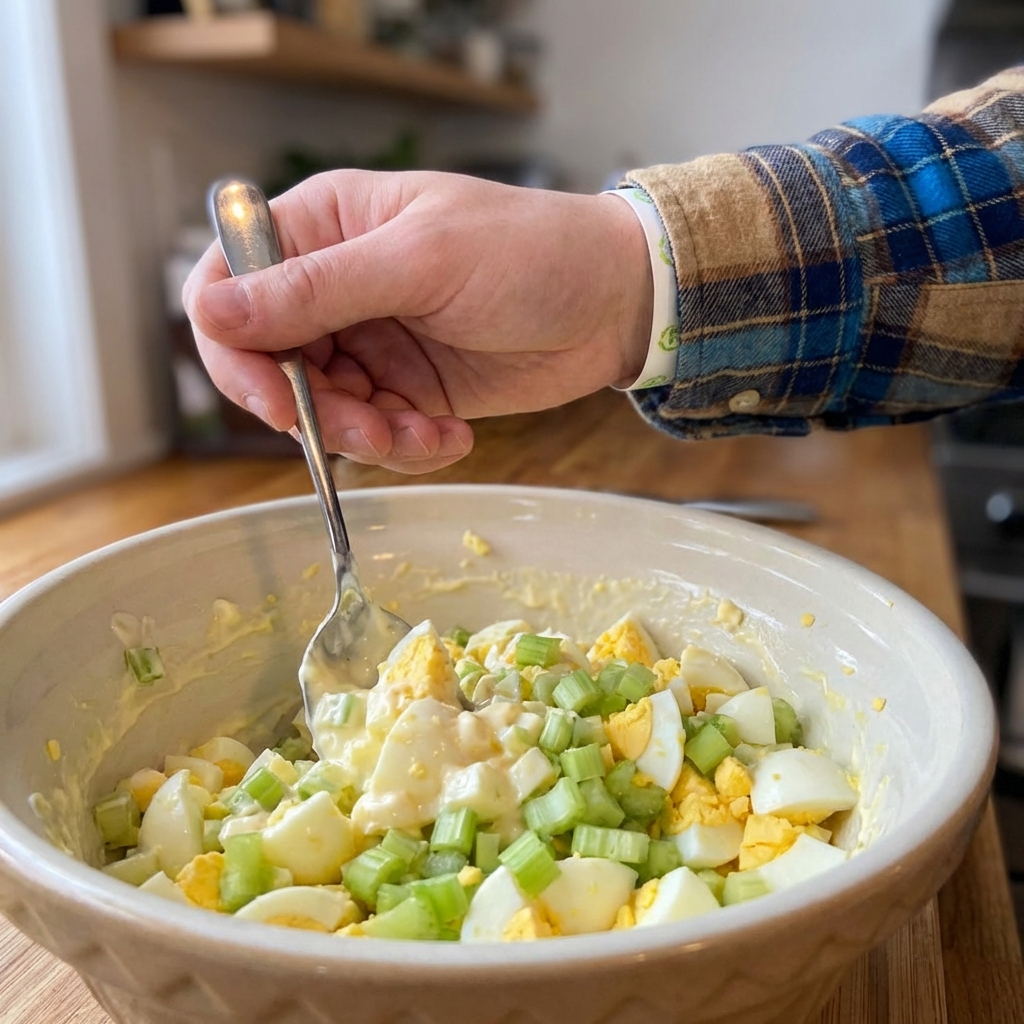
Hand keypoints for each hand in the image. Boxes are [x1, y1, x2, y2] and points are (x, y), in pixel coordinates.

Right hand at [184, 170, 652, 473]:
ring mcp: (369, 344)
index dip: (233, 348)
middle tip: (371, 427)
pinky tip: (453, 436)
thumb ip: (317, 289)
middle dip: (315, 411)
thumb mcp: (422, 261)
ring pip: (322, 412)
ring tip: (424, 434)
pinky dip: (406, 448)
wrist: (615, 304)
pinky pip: (375, 435)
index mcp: (323, 228)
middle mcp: (334, 288)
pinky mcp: (405, 390)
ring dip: (367, 438)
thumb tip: (210, 309)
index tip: (274, 397)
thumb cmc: (531, 251)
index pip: (229, 286)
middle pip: (269, 365)